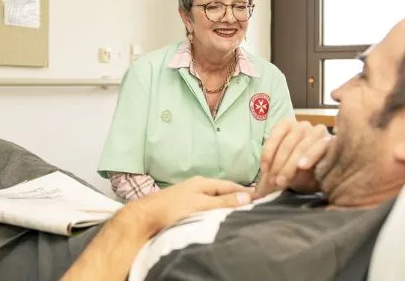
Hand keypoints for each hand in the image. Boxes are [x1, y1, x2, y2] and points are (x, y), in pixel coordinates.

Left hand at [119, 176, 253, 237]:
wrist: (144, 219)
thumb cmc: (172, 208)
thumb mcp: (201, 204)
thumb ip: (223, 201)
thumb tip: (247, 197)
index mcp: (203, 182)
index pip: (230, 185)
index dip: (245, 191)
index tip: (261, 198)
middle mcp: (198, 188)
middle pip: (223, 193)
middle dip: (237, 199)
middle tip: (253, 209)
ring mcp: (191, 199)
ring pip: (215, 202)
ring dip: (226, 208)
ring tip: (240, 216)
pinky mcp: (185, 210)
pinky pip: (206, 210)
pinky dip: (215, 215)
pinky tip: (219, 222)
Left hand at [255, 118, 331, 197]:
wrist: (320, 178)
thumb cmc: (297, 171)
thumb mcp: (281, 169)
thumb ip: (271, 170)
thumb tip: (257, 190)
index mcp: (289, 125)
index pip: (278, 131)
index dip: (269, 150)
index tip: (264, 169)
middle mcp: (303, 125)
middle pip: (288, 142)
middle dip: (279, 162)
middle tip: (274, 181)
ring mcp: (318, 132)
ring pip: (302, 146)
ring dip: (290, 164)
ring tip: (284, 180)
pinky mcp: (331, 142)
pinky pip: (319, 146)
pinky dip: (309, 156)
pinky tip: (302, 167)